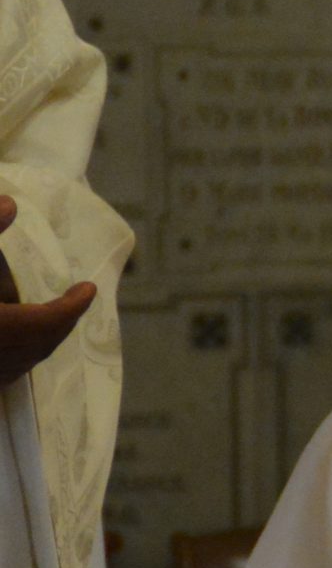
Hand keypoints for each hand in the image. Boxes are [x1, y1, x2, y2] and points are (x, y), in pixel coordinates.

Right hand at [0, 196, 93, 390]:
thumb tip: (11, 203)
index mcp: (3, 330)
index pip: (49, 320)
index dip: (70, 305)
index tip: (87, 289)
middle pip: (37, 346)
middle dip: (55, 324)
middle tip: (70, 305)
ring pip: (16, 364)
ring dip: (32, 343)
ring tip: (39, 323)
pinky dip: (6, 356)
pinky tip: (2, 345)